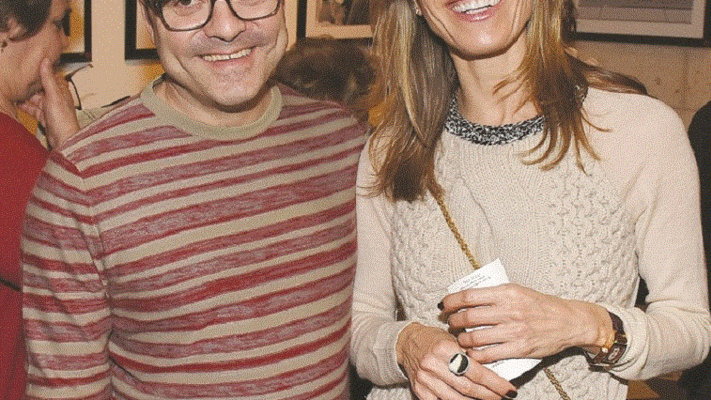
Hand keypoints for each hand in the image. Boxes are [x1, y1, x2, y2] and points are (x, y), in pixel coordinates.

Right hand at [19, 58, 79, 148]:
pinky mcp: (45, 119)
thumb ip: (48, 79)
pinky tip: (18, 104)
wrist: (63, 139)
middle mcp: (56, 100)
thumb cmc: (63, 119)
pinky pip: (34, 110)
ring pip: (36, 100)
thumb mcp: (54, 95)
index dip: (42, 72)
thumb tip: (45, 61)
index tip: (31, 66)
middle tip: (18, 79)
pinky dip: (26, 107)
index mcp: (61, 92)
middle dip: (31, 86)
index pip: (51, 78)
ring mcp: (50, 110)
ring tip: (15, 91)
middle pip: (41, 90)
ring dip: (26, 97)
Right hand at [396, 323, 517, 399]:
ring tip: (488, 399)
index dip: (495, 383)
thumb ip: (469, 355)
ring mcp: (425, 379)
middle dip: (489, 395)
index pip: (476, 371)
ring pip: (456, 398)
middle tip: (502, 397)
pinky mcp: (419, 390)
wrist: (406, 342)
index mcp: (445, 349)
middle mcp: (434, 364)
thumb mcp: (452, 340)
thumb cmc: (433, 339)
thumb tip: (494, 373)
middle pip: (468, 387)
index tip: (509, 389)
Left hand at [441, 284, 611, 363]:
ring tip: (460, 339)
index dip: (451, 301)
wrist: (569, 321)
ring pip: (475, 337)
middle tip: (450, 323)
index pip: (469, 296)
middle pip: (468, 317)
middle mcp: (509, 310)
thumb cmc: (541, 305)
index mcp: (507, 292)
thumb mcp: (518, 290)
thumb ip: (495, 294)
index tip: (444, 305)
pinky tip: (472, 354)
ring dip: (462, 340)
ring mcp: (514, 330)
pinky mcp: (519, 348)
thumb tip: (468, 298)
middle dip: (454, 322)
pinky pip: (489, 354)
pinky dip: (476, 356)